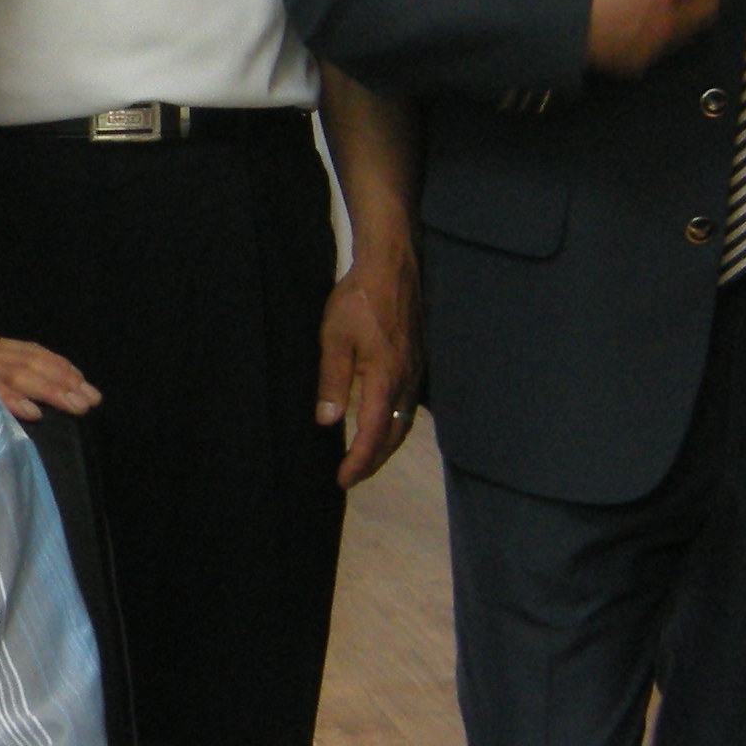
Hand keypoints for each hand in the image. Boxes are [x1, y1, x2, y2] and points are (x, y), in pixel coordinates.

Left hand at [314, 251, 417, 489]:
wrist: (391, 266)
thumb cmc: (358, 300)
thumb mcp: (334, 338)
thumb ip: (332, 381)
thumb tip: (328, 421)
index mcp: (385, 378)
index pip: (374, 433)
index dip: (359, 460)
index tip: (343, 479)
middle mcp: (406, 381)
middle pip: (394, 435)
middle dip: (373, 460)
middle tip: (352, 477)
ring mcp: (416, 371)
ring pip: (404, 421)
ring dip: (386, 445)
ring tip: (366, 459)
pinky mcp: (417, 361)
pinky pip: (409, 405)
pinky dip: (395, 425)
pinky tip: (383, 425)